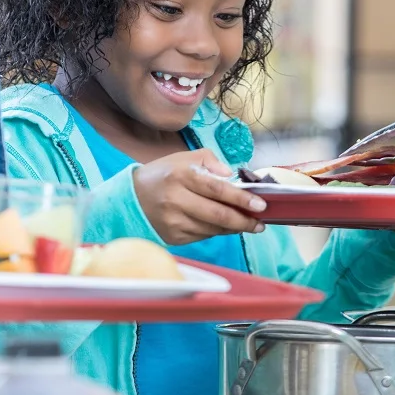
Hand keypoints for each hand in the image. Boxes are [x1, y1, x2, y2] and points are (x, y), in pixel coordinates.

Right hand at [133, 149, 266, 244]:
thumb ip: (211, 161)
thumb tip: (231, 177)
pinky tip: (224, 226)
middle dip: (244, 221)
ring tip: (246, 223)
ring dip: (234, 228)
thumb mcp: (184, 158)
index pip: (217, 189)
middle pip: (218, 215)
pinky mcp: (172, 237)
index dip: (241, 198)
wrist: (132, 197)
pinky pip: (203, 236)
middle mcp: (175, 200)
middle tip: (260, 223)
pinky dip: (217, 232)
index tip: (261, 205)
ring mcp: (173, 221)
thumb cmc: (164, 174)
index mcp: (180, 175)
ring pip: (213, 229)